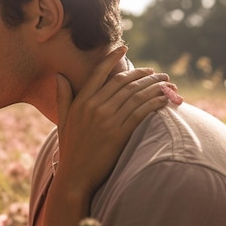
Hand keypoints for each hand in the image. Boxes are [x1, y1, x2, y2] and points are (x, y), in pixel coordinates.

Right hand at [54, 46, 175, 195]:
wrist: (76, 176)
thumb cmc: (70, 149)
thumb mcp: (63, 121)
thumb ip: (63, 97)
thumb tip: (58, 75)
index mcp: (80, 102)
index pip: (99, 74)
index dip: (113, 58)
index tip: (125, 48)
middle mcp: (94, 108)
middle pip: (123, 82)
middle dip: (143, 74)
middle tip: (157, 72)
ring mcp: (107, 120)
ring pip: (135, 95)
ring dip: (155, 86)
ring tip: (167, 83)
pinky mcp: (119, 133)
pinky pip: (141, 112)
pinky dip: (155, 103)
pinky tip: (165, 99)